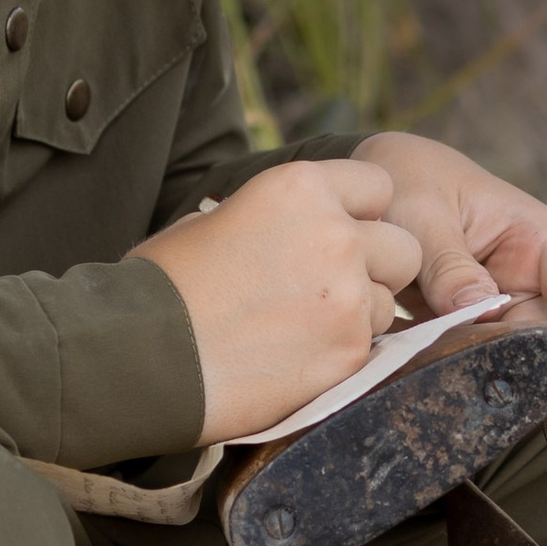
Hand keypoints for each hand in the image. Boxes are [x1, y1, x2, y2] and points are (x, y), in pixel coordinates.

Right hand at [131, 158, 423, 443]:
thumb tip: (293, 225)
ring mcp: (349, 296)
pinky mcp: (348, 352)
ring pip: (389, 302)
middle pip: (402, 246)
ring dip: (360, 314)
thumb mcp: (214, 220)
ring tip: (300, 329)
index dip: (361, 212)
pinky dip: (342, 354)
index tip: (337, 235)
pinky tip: (295, 357)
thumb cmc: (162, 288)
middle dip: (377, 266)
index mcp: (299, 186)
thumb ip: (275, 216)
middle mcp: (336, 234)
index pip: (377, 186)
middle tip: (329, 289)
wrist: (144, 359)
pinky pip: (371, 348)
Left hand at [351, 131, 546, 370]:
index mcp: (534, 238)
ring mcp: (491, 310)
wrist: (374, 193)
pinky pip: (459, 357)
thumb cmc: (411, 182)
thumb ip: (449, 264)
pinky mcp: (459, 330)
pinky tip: (412, 362)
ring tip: (432, 357)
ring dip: (469, 363)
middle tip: (472, 366)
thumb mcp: (424, 214)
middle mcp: (523, 280)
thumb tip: (482, 311)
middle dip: (512, 356)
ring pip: (496, 353)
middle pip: (537, 334)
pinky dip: (439, 363)